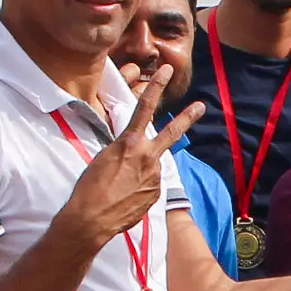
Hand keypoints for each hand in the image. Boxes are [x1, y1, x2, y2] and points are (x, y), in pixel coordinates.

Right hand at [56, 66, 200, 245]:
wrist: (92, 218)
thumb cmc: (89, 186)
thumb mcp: (103, 157)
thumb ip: (123, 149)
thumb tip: (132, 151)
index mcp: (130, 143)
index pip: (145, 108)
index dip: (156, 87)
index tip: (167, 71)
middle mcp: (147, 157)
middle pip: (172, 132)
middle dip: (187, 118)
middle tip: (201, 106)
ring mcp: (155, 176)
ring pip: (153, 165)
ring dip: (142, 170)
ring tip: (121, 185)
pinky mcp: (156, 194)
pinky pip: (150, 185)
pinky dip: (139, 187)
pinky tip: (125, 197)